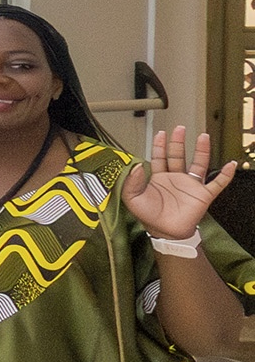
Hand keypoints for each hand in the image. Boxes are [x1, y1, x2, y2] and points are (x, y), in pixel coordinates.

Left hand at [125, 126, 235, 241]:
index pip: (159, 157)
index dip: (160, 145)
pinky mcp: (203, 194)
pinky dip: (225, 174)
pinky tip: (230, 165)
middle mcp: (176, 178)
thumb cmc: (149, 217)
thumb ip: (131, 182)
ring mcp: (191, 185)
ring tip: (204, 137)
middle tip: (180, 128)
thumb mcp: (133, 199)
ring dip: (202, 150)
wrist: (166, 233)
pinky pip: (217, 183)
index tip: (161, 133)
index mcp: (159, 178)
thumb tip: (136, 165)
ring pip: (198, 163)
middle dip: (178, 142)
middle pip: (178, 155)